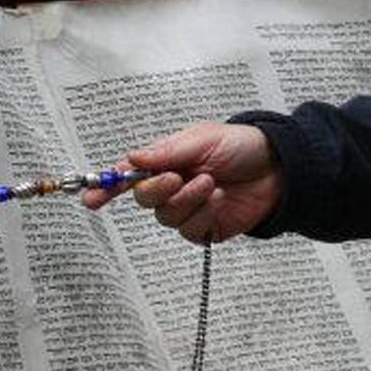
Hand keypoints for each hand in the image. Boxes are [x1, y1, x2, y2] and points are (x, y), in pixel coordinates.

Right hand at [83, 123, 283, 244]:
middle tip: (179, 177)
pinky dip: (203, 214)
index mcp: (168, 161)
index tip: (90, 196)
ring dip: (188, 199)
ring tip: (212, 183)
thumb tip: (131, 159)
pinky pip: (190, 231)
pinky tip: (219, 200)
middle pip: (144, 199)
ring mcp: (188, 209)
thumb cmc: (243, 147)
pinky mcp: (204, 228)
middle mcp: (173, 186)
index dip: (106, 186)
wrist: (280, 169)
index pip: (128, 175)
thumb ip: (166, 152)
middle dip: (158, 189)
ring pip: (167, 216)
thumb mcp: (204, 139)